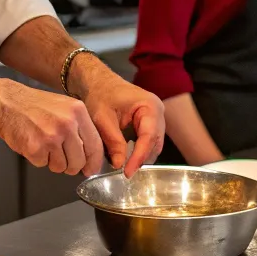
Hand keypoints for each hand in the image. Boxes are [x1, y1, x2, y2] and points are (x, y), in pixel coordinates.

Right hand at [0, 78, 103, 175]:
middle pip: (79, 161)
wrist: (9, 103)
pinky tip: (34, 144)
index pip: (95, 144)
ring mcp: (51, 137)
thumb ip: (80, 127)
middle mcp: (67, 124)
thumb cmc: (36, 106)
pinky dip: (38, 159)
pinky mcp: (35, 148)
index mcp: (78, 112)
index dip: (94, 162)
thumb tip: (91, 154)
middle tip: (63, 158)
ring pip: (61, 167)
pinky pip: (43, 165)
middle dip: (71, 166)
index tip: (91, 169)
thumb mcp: (65, 107)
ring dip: (53, 162)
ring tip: (45, 145)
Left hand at [71, 55, 165, 176]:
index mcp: (149, 106)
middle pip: (154, 142)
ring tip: (125, 167)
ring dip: (141, 156)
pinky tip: (128, 157)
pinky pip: (149, 141)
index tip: (127, 172)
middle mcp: (157, 111)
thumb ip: (113, 141)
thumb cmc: (100, 94)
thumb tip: (119, 164)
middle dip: (141, 158)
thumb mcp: (103, 118)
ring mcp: (155, 117)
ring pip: (153, 144)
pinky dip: (140, 150)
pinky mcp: (150, 122)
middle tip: (125, 172)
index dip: (139, 156)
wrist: (99, 82)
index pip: (148, 136)